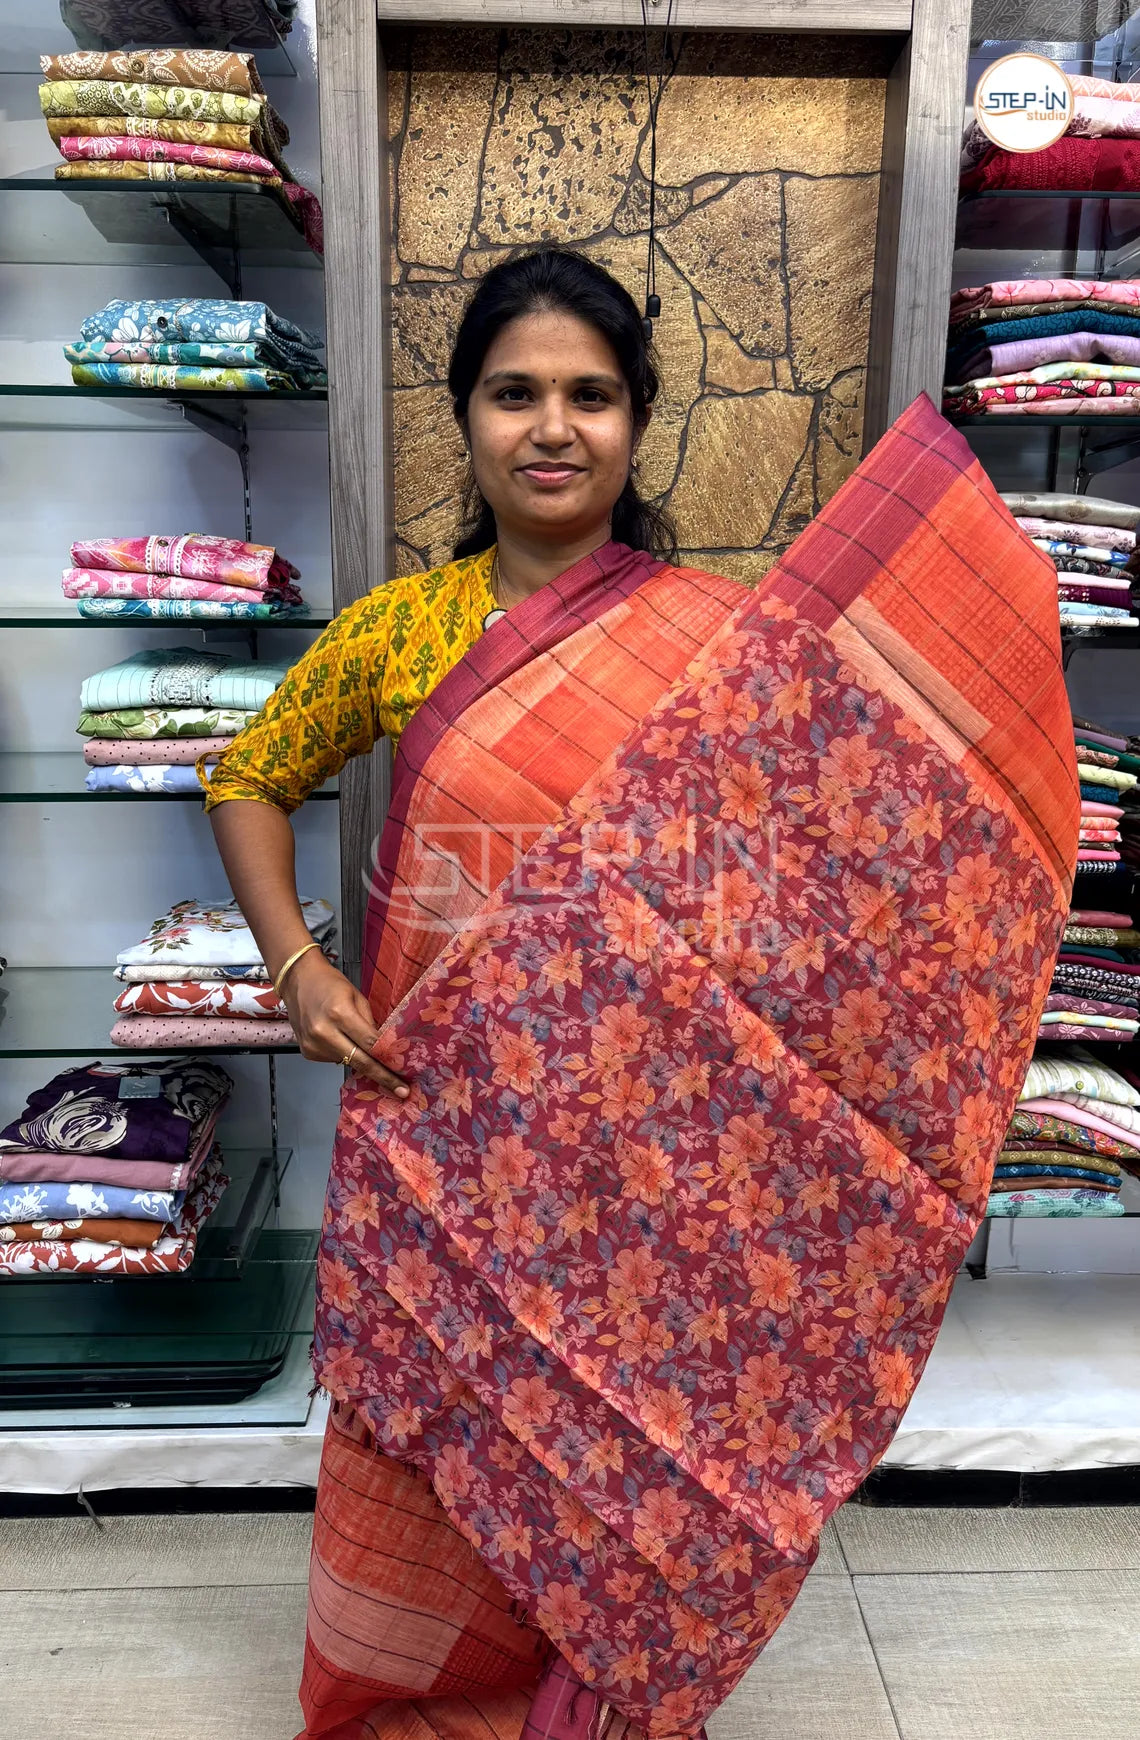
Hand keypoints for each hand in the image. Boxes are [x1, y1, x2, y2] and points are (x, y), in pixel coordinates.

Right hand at [283, 950, 408, 1096]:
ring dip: (360, 1059)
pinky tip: (339, 1038)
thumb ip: (370, 1024)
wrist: (297, 980)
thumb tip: (385, 1048)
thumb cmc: (331, 983)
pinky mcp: (307, 1052)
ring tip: (356, 1040)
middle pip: (360, 1062)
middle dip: (383, 1077)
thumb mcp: (357, 997)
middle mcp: (324, 1033)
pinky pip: (334, 1059)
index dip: (389, 1062)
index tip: (404, 1078)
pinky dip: (343, 1053)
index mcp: (339, 1014)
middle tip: (402, 1092)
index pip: (370, 1044)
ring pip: (347, 1062)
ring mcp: (313, 1045)